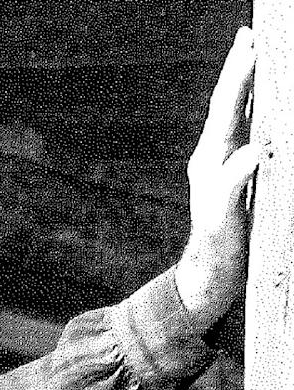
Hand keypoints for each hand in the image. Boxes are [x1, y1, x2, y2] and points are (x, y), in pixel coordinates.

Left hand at [175, 27, 263, 331]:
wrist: (204, 281)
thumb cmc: (214, 256)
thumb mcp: (224, 223)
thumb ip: (231, 188)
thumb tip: (250, 152)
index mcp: (210, 163)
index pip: (227, 110)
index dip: (240, 76)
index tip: (251, 44)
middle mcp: (211, 159)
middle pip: (227, 105)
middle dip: (239, 69)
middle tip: (250, 34)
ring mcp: (219, 167)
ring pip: (233, 115)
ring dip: (244, 85)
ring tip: (253, 55)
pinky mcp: (229, 177)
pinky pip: (241, 133)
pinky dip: (250, 110)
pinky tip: (259, 103)